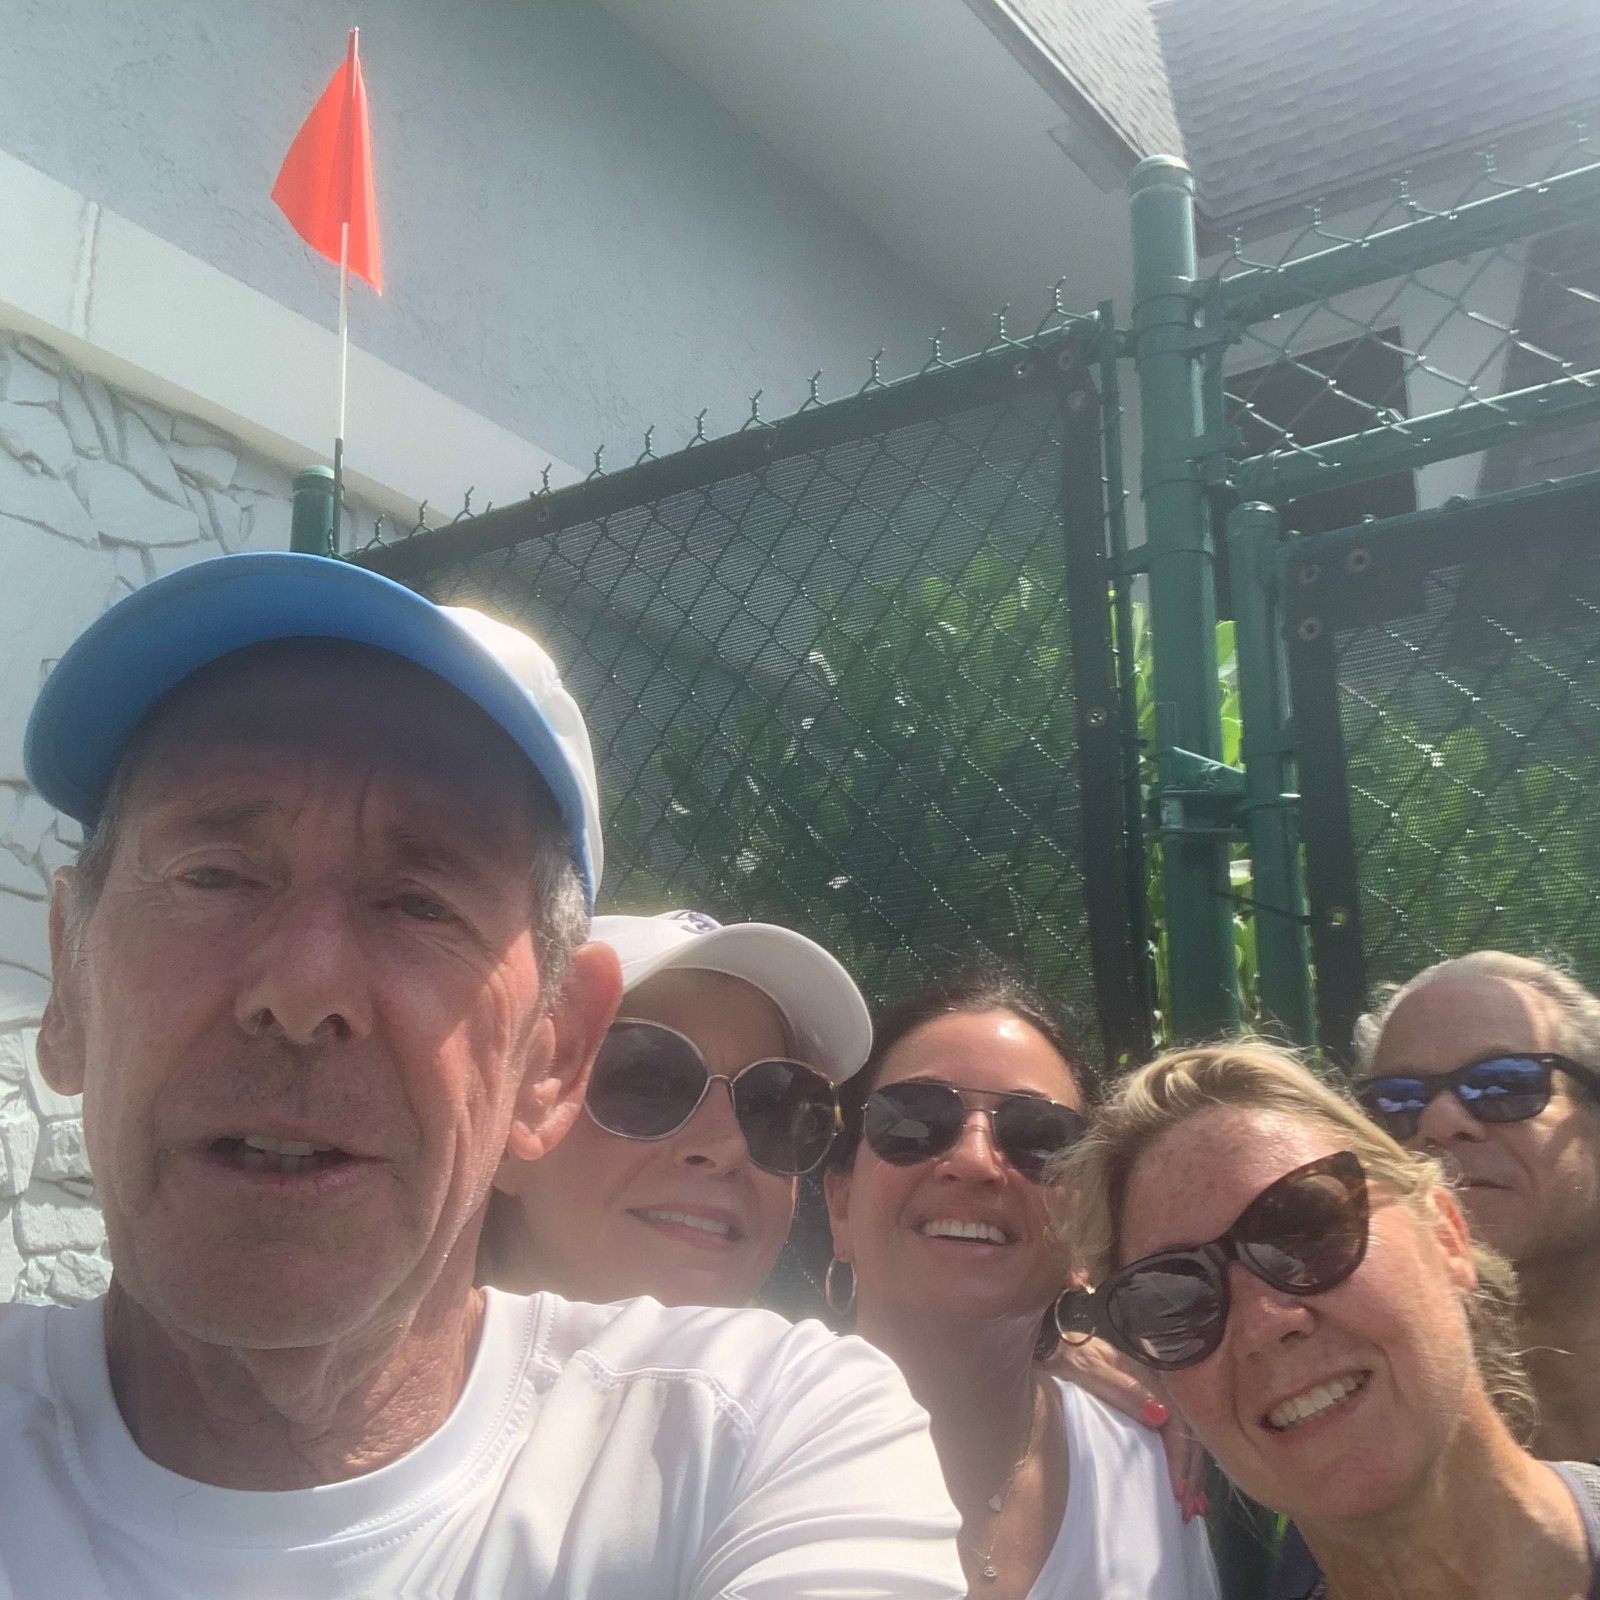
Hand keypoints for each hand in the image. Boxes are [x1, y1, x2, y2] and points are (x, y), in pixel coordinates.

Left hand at [1045, 1336, 1208, 1519]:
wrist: (1048, 1343)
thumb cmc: (1066, 1356)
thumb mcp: (1089, 1370)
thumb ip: (1123, 1390)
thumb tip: (1162, 1417)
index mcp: (1149, 1374)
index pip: (1178, 1420)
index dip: (1181, 1456)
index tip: (1178, 1488)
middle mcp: (1157, 1384)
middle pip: (1186, 1431)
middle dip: (1190, 1471)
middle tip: (1188, 1507)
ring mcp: (1151, 1395)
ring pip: (1182, 1436)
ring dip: (1188, 1470)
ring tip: (1191, 1503)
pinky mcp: (1142, 1405)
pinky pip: (1169, 1435)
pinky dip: (1179, 1461)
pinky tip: (1182, 1482)